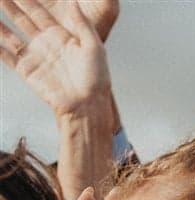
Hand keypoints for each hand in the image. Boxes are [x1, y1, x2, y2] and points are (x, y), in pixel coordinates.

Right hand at [0, 0, 109, 117]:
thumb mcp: (94, 46)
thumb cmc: (96, 78)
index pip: (39, 12)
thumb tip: (74, 1)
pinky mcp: (26, 70)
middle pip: (22, 19)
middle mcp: (46, 44)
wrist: (87, 105)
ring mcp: (34, 56)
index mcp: (62, 36)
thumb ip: (82, 23)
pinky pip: (5, 55)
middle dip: (9, 5)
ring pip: (9, 34)